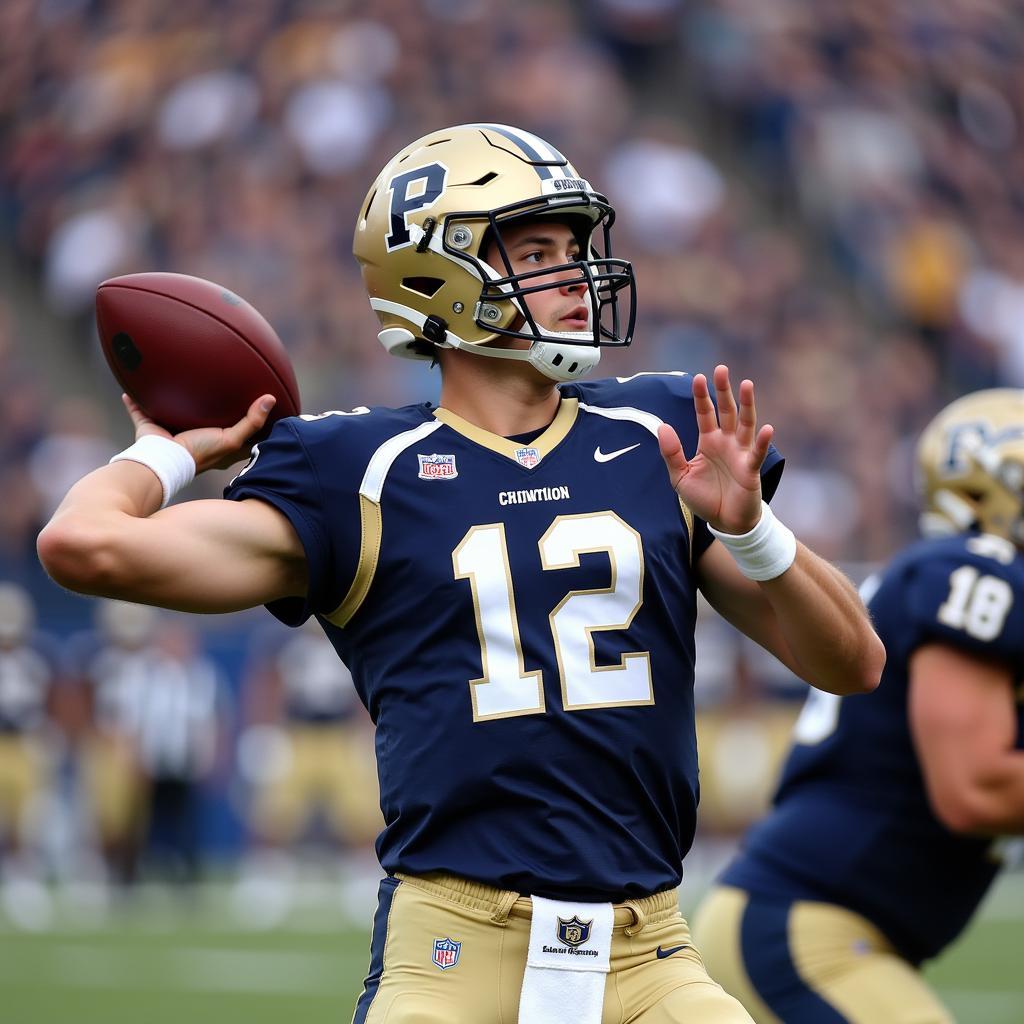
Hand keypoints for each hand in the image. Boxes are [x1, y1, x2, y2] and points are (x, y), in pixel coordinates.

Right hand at [122, 393, 276, 472]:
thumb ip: (251, 421)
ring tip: (175, 381)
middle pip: (201, 420)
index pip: (233, 433)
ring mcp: (169, 431)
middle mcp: (192, 437)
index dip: (244, 421)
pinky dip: (133, 402)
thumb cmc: (200, 453)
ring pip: (171, 413)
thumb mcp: (231, 439)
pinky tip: (130, 389)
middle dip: (206, 407)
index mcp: (214, 444)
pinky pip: (139, 410)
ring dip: (172, 401)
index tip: (252, 403)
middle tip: (215, 386)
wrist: (164, 459)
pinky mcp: (149, 425)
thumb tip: (270, 399)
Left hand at [658, 365, 772, 534]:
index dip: (702, 396)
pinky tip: (766, 428)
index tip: (698, 377)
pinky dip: (763, 441)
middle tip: (721, 369)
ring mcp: (741, 453)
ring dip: (747, 405)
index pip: (705, 413)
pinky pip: (758, 453)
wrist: (724, 522)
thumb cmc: (704, 498)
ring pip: (745, 424)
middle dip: (724, 391)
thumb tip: (663, 427)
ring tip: (746, 384)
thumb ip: (671, 453)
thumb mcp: (679, 477)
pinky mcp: (751, 470)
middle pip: (726, 411)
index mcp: (709, 442)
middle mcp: (727, 442)